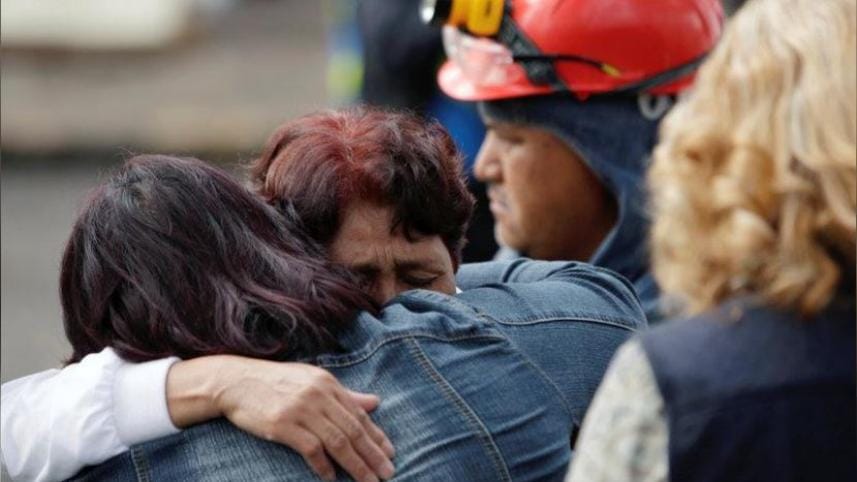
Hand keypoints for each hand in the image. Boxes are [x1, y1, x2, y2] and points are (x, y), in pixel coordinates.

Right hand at [166, 356, 394, 481]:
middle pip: (352, 430)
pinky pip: (311, 449)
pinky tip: (331, 477)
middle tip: (388, 473)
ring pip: (337, 441)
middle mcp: (318, 395)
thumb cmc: (277, 382)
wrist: (235, 381)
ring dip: (355, 465)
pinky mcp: (282, 425)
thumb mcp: (313, 381)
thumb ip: (345, 395)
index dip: (376, 436)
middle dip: (372, 455)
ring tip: (368, 481)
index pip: (359, 414)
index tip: (389, 454)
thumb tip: (375, 403)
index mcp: (328, 384)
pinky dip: (323, 465)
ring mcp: (300, 410)